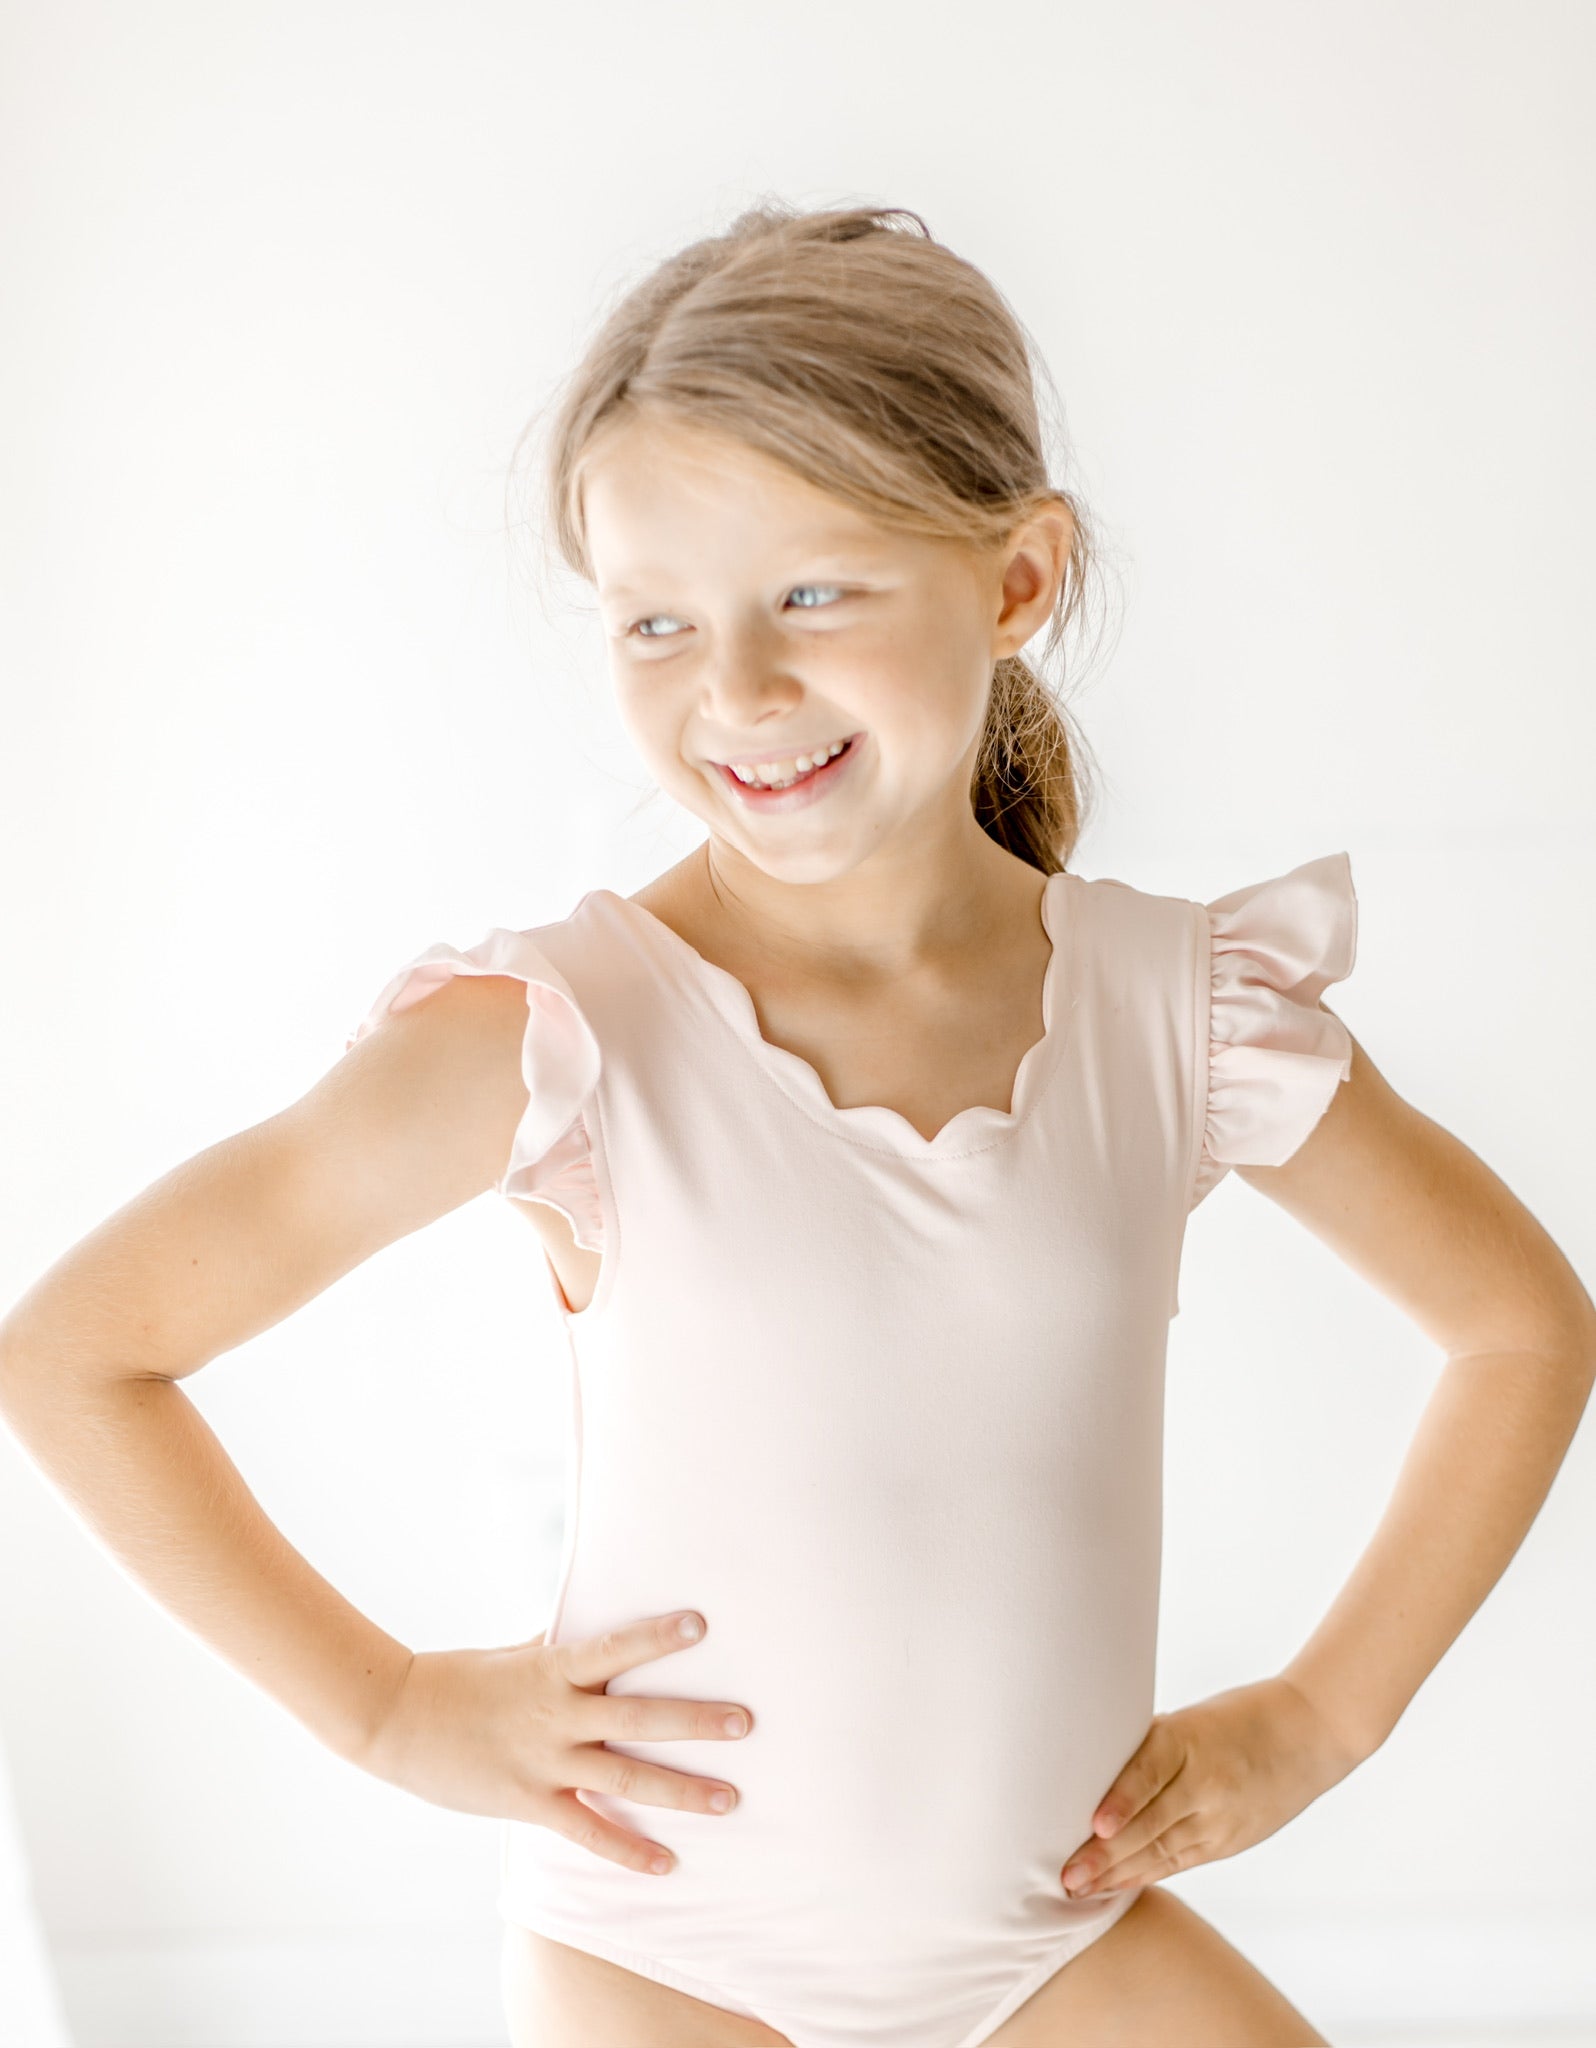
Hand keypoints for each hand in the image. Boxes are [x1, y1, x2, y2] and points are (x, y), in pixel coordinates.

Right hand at [355, 1611, 752, 1876]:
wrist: (397, 1719)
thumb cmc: (459, 1678)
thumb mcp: (515, 1653)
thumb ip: (558, 1643)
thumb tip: (592, 1617)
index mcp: (553, 1669)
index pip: (616, 1645)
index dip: (658, 1635)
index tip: (702, 1622)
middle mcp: (557, 1715)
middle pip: (639, 1717)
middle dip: (695, 1721)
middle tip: (746, 1723)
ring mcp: (545, 1761)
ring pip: (626, 1779)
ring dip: (682, 1791)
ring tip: (732, 1799)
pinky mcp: (530, 1803)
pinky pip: (589, 1832)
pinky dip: (630, 1851)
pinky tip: (668, 1863)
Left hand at [1058, 1676, 1361, 1899]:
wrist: (1311, 1732)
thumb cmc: (1241, 1715)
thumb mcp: (1194, 1717)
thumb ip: (1153, 1746)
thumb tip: (1097, 1765)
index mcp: (1191, 1740)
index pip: (1150, 1772)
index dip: (1123, 1800)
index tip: (1095, 1826)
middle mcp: (1206, 1783)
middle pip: (1150, 1824)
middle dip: (1106, 1856)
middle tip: (1066, 1877)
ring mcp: (1221, 1818)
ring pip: (1162, 1852)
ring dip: (1119, 1874)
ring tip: (1080, 1890)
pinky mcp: (1231, 1841)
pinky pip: (1182, 1861)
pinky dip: (1148, 1874)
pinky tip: (1119, 1886)